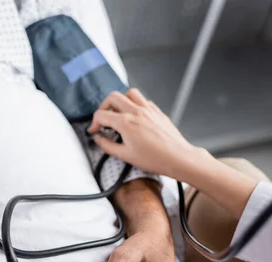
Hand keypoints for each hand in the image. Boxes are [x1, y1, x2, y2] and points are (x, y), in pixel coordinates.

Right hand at [87, 89, 205, 179]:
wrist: (178, 157)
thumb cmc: (155, 158)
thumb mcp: (125, 156)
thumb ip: (107, 146)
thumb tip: (98, 139)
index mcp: (126, 123)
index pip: (101, 115)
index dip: (93, 123)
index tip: (94, 131)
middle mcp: (136, 112)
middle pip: (113, 97)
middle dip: (103, 107)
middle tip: (103, 119)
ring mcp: (148, 109)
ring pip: (129, 93)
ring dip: (120, 100)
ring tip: (118, 112)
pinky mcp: (157, 111)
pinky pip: (143, 100)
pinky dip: (134, 104)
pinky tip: (134, 116)